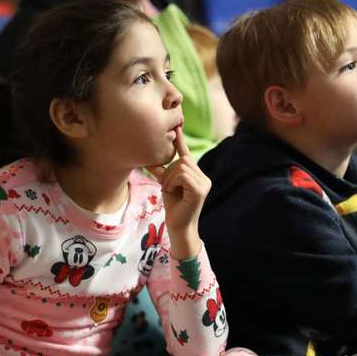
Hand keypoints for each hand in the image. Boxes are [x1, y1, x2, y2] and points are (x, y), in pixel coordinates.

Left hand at [148, 126, 210, 258]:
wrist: (178, 227)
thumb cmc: (173, 208)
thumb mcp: (167, 185)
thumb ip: (165, 172)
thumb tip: (152, 159)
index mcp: (198, 175)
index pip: (187, 155)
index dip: (181, 142)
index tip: (176, 128)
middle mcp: (204, 177)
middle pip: (182, 160)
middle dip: (169, 171)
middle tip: (165, 186)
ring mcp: (204, 183)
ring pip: (182, 166)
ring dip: (169, 177)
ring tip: (168, 189)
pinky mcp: (200, 189)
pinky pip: (182, 175)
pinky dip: (173, 181)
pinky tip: (172, 191)